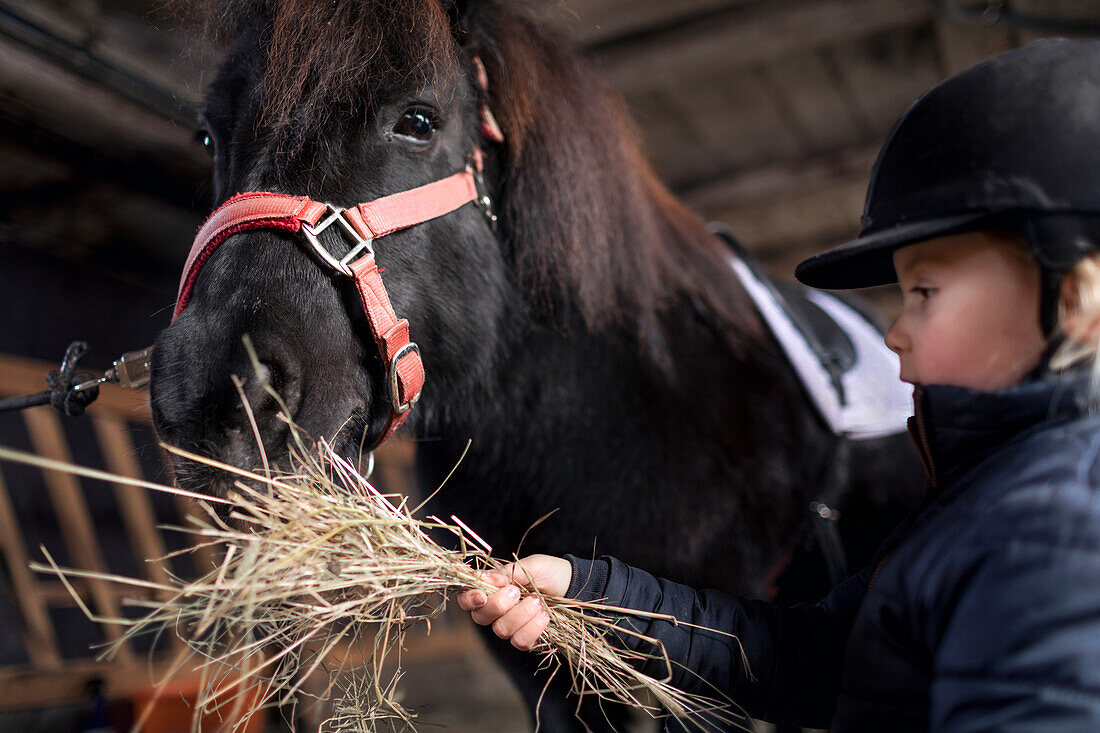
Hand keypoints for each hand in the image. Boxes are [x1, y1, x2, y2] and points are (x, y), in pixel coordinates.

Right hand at [456, 554, 571, 650]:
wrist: (573, 586)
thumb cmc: (549, 572)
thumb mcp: (529, 566)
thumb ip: (505, 573)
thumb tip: (480, 577)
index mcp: (492, 590)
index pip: (467, 599)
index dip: (469, 599)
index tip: (482, 595)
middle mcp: (496, 611)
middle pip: (481, 617)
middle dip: (499, 605)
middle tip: (517, 592)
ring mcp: (510, 627)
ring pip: (501, 629)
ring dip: (521, 614)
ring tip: (538, 601)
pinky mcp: (525, 639)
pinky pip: (520, 641)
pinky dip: (533, 627)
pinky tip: (545, 615)